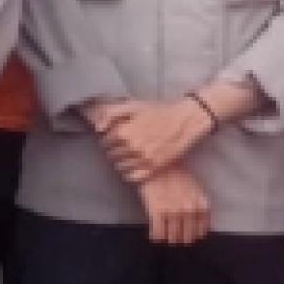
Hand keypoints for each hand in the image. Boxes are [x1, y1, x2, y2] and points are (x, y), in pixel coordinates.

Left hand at [94, 98, 214, 184]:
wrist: (185, 120)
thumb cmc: (158, 111)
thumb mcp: (132, 106)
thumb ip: (110, 115)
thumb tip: (98, 129)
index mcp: (123, 132)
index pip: (105, 143)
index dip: (109, 140)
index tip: (115, 138)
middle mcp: (131, 147)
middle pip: (112, 156)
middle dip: (115, 151)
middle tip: (123, 147)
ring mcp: (143, 158)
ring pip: (121, 167)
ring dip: (121, 162)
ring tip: (129, 156)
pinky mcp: (155, 167)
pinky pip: (134, 177)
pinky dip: (131, 174)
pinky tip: (135, 167)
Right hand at [139, 166, 210, 245]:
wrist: (157, 164)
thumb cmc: (176, 173)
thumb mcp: (196, 188)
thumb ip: (200, 205)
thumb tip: (200, 224)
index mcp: (201, 205)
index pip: (201, 230)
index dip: (194, 235)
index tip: (190, 236)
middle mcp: (189, 210)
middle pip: (187, 236)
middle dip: (182, 239)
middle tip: (177, 239)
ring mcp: (173, 212)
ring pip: (173, 236)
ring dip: (170, 239)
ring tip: (166, 238)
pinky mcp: (157, 211)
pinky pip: (158, 232)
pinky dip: (156, 237)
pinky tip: (155, 236)